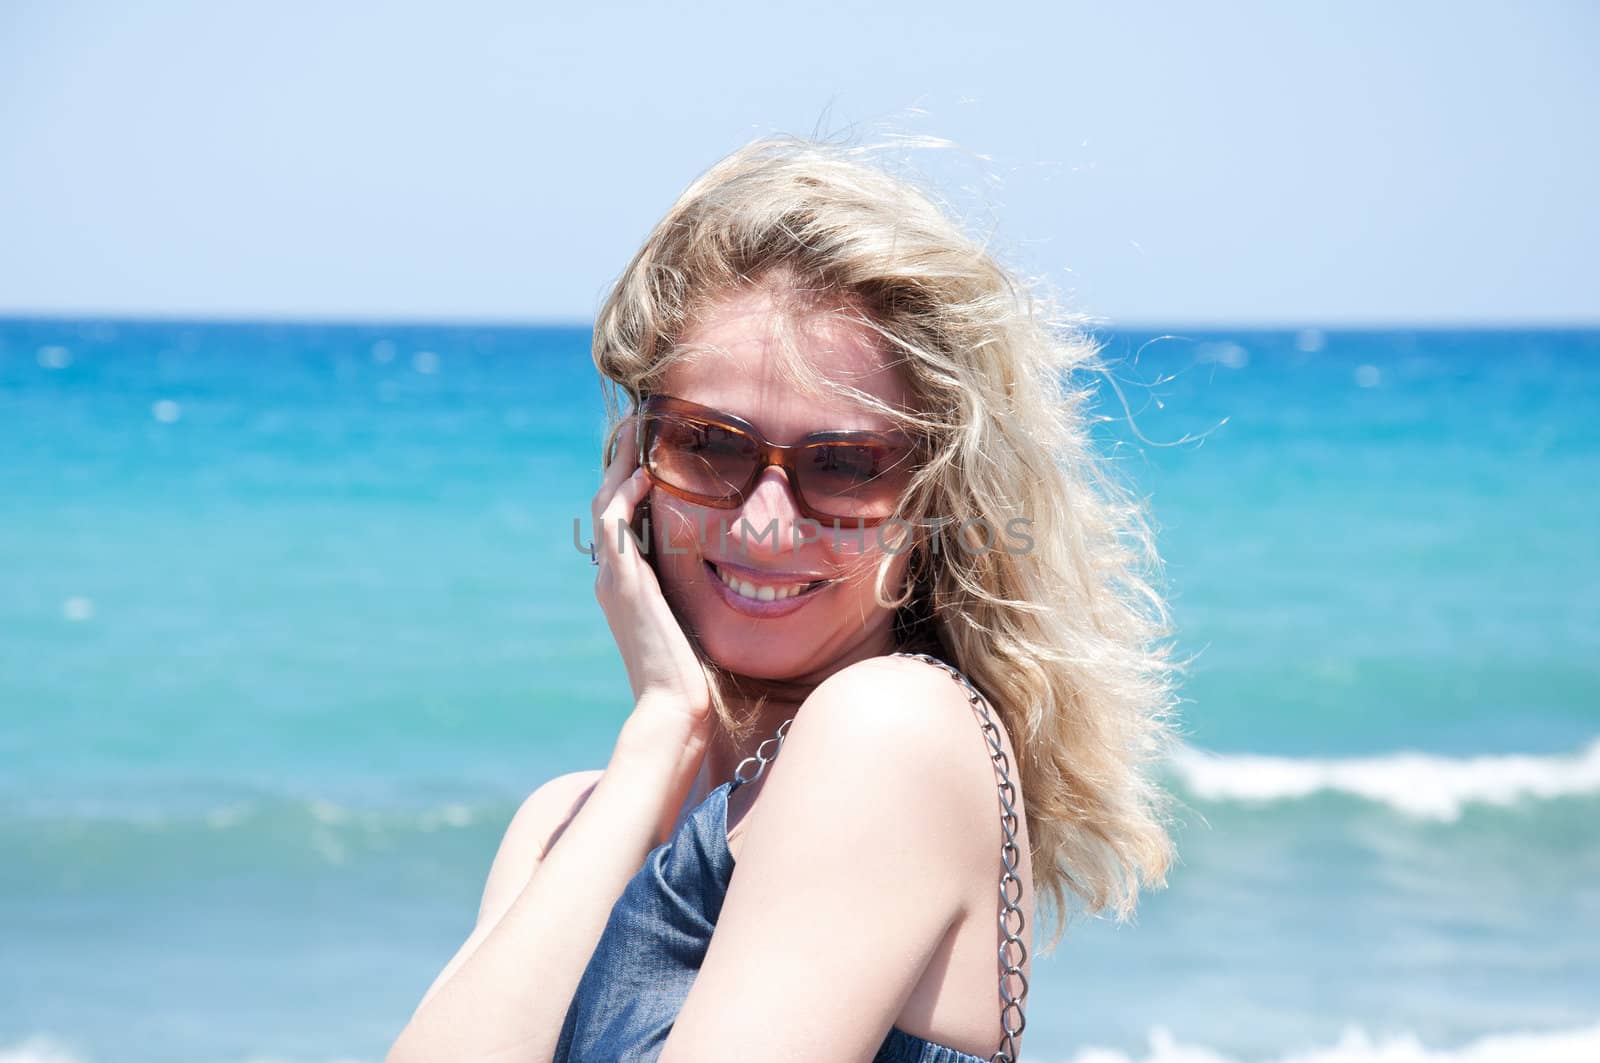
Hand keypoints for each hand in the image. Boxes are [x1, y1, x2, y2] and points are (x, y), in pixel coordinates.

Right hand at [591, 417, 713, 759]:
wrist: (675, 707)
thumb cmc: (692, 674)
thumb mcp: (693, 621)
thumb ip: (693, 594)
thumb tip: (724, 574)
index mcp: (628, 585)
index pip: (622, 521)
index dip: (630, 484)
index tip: (648, 453)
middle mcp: (613, 578)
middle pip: (607, 505)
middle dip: (619, 465)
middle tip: (634, 429)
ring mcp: (614, 580)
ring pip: (604, 507)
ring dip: (618, 468)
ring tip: (635, 435)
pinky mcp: (623, 583)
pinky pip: (615, 525)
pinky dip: (625, 495)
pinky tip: (644, 473)